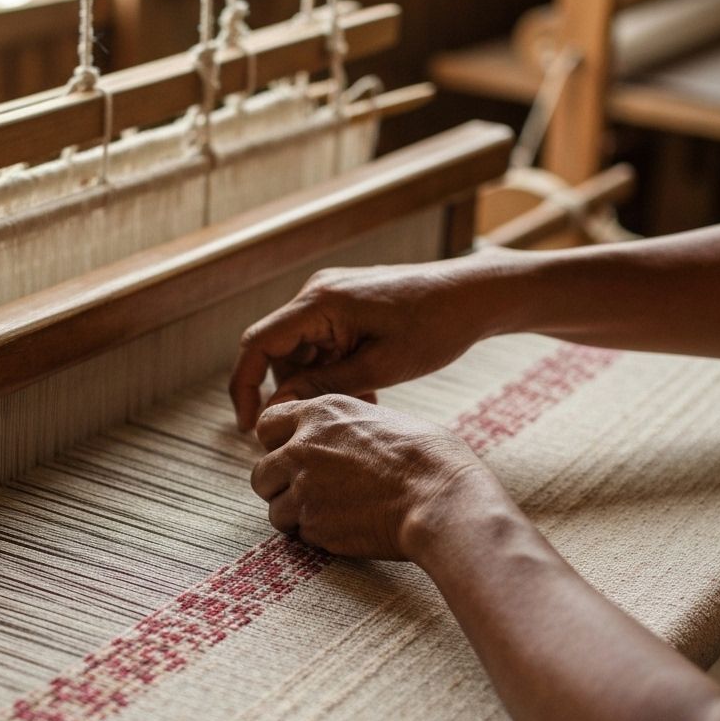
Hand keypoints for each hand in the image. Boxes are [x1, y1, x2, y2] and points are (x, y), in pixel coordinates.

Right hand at [229, 257, 498, 430]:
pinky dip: (333, 369)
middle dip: (292, 390)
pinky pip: (322, 341)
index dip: (244, 387)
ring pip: (300, 350)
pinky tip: (365, 389)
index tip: (249, 427)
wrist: (474, 294)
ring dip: (317, 383)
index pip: (257, 344)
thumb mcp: (379, 368)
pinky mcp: (346, 303)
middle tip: (322, 422)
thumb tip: (277, 407)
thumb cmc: (435, 328)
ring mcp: (331, 295)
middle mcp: (317, 293)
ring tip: (359, 404)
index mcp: (320, 303)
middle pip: (277, 351)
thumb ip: (324, 387)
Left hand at [250, 395, 492, 560]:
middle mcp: (302, 448)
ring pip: (276, 510)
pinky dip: (318, 536)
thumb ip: (346, 428)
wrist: (443, 501)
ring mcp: (304, 489)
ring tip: (334, 515)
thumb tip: (341, 439)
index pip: (267, 425)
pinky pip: (301, 535)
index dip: (277, 444)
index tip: (294, 456)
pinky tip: (349, 529)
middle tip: (309, 494)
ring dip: (296, 516)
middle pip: (261, 473)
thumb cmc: (430, 459)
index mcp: (320, 414)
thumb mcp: (385, 420)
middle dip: (279, 486)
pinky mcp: (314, 526)